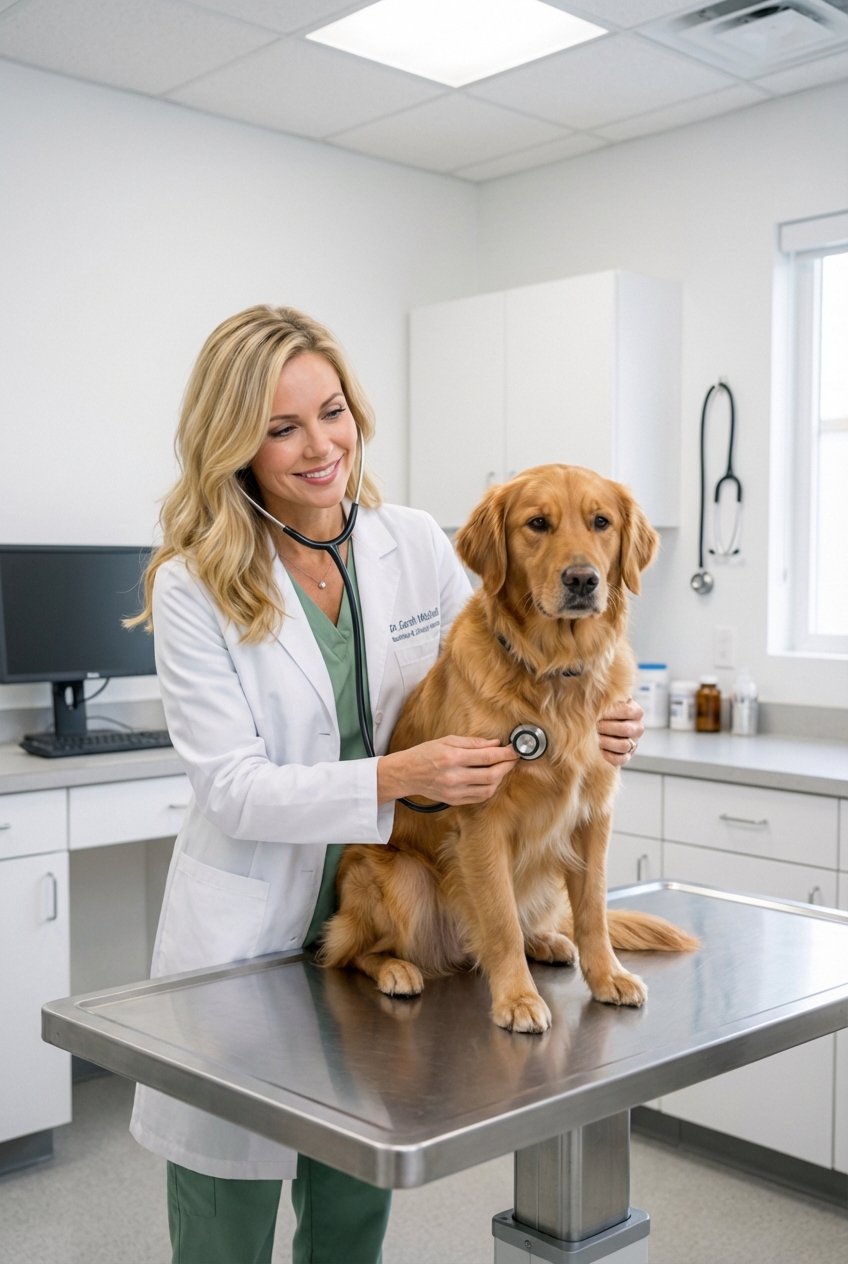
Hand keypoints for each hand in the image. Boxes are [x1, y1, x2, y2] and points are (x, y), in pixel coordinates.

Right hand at [378, 736, 518, 805]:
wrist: (406, 774)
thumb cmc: (425, 754)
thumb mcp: (447, 740)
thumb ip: (473, 742)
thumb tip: (495, 744)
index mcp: (452, 757)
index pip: (487, 756)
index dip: (505, 754)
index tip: (515, 750)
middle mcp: (454, 776)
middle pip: (492, 775)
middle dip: (507, 766)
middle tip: (513, 759)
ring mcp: (454, 791)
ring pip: (488, 789)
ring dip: (499, 778)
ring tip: (501, 768)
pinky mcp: (454, 801)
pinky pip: (479, 797)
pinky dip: (489, 788)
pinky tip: (490, 779)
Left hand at [597, 699, 643, 766]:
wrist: (601, 727)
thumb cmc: (603, 711)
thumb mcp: (608, 702)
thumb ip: (606, 699)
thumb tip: (595, 696)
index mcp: (636, 712)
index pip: (627, 711)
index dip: (610, 712)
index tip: (596, 712)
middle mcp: (638, 728)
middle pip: (626, 729)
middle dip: (606, 728)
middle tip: (593, 726)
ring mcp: (633, 744)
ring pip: (624, 745)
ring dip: (606, 742)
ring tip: (594, 737)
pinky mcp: (626, 756)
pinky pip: (620, 759)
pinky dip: (608, 756)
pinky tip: (597, 750)